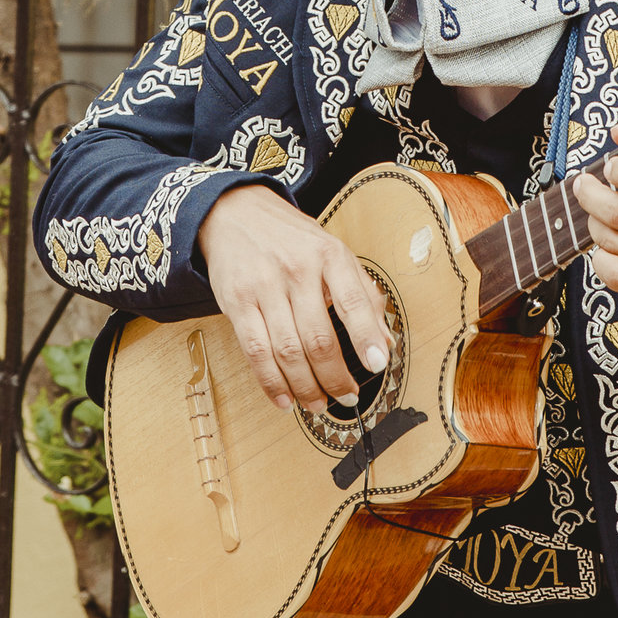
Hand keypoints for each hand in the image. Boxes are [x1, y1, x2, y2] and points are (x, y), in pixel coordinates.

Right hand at [196, 182, 390, 413]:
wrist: (235, 213)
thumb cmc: (291, 238)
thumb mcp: (333, 251)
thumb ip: (362, 293)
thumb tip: (383, 340)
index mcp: (329, 255)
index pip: (353, 300)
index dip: (366, 336)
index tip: (377, 365)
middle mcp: (297, 270)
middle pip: (319, 337)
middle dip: (335, 377)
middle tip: (347, 397)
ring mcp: (264, 287)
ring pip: (288, 351)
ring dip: (305, 387)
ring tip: (318, 404)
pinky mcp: (237, 302)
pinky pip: (255, 352)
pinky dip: (271, 382)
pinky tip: (284, 399)